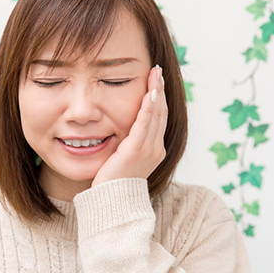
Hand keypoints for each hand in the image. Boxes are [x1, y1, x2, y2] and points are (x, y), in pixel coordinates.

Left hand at [91, 65, 167, 187]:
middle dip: (160, 89)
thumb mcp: (123, 158)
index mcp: (154, 150)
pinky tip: (149, 93)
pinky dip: (148, 108)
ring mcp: (148, 151)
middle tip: (158, 70)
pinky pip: (144, 125)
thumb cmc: (113, 182)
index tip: (157, 80)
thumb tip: (120, 128)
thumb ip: (126, 143)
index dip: (159, 97)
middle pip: (161, 113)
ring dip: (156, 92)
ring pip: (156, 115)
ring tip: (155, 74)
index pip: (159, 118)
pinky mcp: (136, 152)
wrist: (112, 203)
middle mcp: (156, 149)